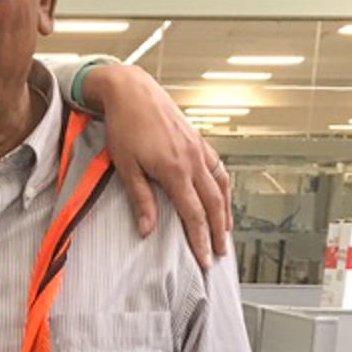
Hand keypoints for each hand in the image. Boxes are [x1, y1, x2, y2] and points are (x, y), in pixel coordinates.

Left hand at [79, 61, 230, 268]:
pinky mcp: (198, 140)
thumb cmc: (125, 125)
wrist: (131, 91)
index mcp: (175, 170)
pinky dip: (223, 186)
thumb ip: (141, 200)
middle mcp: (193, 160)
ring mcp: (198, 148)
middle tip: (220, 254)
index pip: (194, 214)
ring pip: (221, 186)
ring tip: (226, 232)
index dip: (200, 240)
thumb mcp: (127, 167)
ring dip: (225, 211)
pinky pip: (218, 167)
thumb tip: (147, 230)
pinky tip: (223, 197)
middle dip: (217, 232)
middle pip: (213, 204)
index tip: (203, 260)